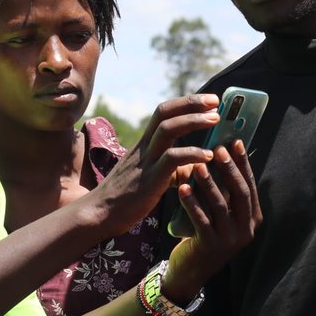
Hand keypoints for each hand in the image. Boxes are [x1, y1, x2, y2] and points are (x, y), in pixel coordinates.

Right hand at [93, 94, 220, 236]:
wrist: (99, 215)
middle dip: (192, 103)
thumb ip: (167, 167)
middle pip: (166, 113)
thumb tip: (192, 166)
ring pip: (168, 129)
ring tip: (215, 119)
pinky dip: (192, 154)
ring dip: (194, 121)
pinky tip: (208, 156)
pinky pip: (172, 158)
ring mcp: (145, 161)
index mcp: (143, 144)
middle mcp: (143, 147)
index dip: (186, 103)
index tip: (209, 101)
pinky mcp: (149, 180)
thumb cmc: (124, 199)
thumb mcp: (147, 175)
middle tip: (216, 102)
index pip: (163, 112)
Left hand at [162, 138, 261, 303]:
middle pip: (240, 193)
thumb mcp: (221, 214)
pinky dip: (191, 202)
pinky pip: (201, 219)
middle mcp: (246, 230)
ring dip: (209, 183)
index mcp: (253, 219)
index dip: (243, 163)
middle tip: (218, 150)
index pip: (250, 185)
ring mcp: (230, 240)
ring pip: (221, 205)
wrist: (190, 271)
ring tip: (197, 165)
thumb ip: (226, 192)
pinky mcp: (211, 246)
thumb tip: (221, 154)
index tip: (235, 142)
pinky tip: (182, 187)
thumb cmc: (204, 234)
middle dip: (229, 169)